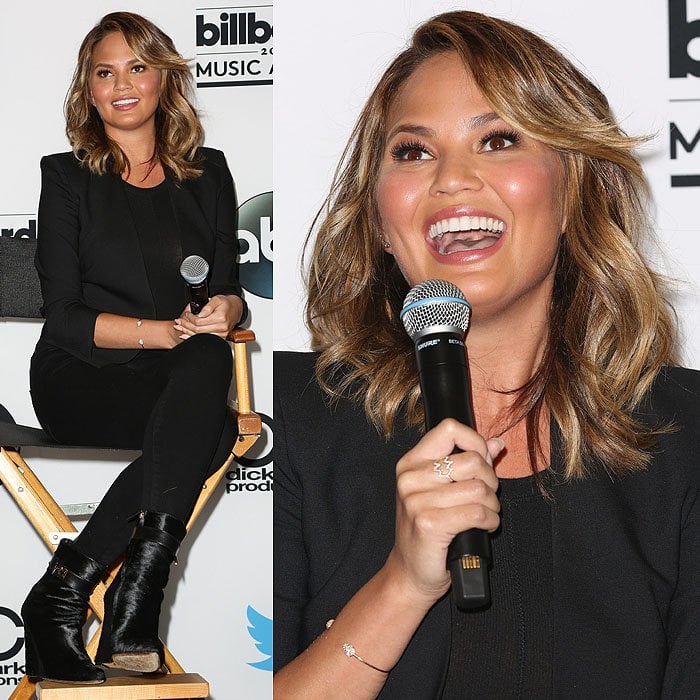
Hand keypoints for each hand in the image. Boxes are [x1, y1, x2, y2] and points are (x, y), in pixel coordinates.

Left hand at [174, 295, 242, 339]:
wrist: (236, 308)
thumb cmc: (226, 303)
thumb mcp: (217, 299)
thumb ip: (208, 306)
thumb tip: (200, 314)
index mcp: (221, 318)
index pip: (199, 321)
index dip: (190, 318)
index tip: (186, 314)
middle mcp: (222, 328)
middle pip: (198, 330)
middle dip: (186, 325)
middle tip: (178, 322)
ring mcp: (222, 334)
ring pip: (200, 337)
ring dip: (187, 332)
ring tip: (179, 327)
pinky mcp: (220, 338)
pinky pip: (204, 339)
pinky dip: (193, 337)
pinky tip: (186, 335)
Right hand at [386, 418, 503, 604]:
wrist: (410, 573)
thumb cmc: (429, 530)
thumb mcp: (444, 491)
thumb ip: (468, 463)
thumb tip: (496, 443)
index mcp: (411, 463)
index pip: (449, 429)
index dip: (475, 442)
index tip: (482, 463)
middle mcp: (410, 478)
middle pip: (472, 461)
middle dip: (490, 482)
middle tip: (484, 498)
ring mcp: (416, 500)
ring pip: (479, 489)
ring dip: (492, 506)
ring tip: (484, 515)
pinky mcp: (430, 524)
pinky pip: (478, 512)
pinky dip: (490, 521)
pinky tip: (483, 528)